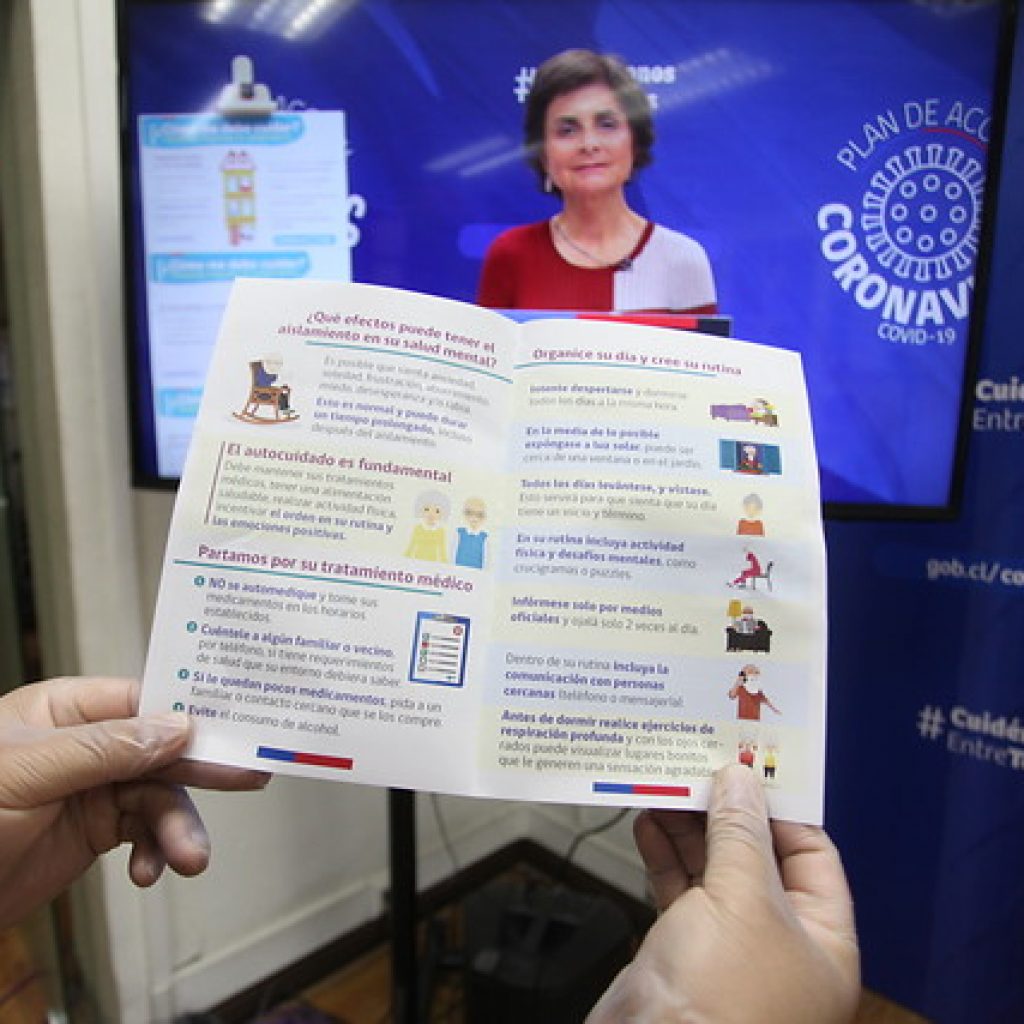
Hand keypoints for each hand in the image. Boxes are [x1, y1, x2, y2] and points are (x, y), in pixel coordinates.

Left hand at [0, 676, 268, 927]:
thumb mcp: (25, 774)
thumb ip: (104, 748)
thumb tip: (176, 726)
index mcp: (65, 709)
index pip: (141, 700)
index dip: (188, 714)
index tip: (230, 730)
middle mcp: (85, 743)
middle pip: (160, 748)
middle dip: (198, 770)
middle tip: (248, 777)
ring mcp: (91, 787)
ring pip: (158, 795)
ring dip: (177, 827)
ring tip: (187, 858)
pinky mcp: (94, 829)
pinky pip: (143, 830)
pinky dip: (154, 850)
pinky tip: (147, 870)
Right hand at [587, 765, 859, 1023]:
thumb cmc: (722, 1004)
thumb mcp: (742, 900)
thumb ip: (740, 833)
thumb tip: (741, 780)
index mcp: (822, 939)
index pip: (811, 851)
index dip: (779, 806)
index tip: (747, 766)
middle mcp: (781, 943)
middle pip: (758, 855)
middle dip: (726, 812)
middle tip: (699, 767)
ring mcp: (730, 948)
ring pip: (714, 869)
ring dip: (689, 827)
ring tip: (667, 785)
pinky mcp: (685, 951)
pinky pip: (680, 890)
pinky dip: (665, 855)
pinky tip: (649, 824)